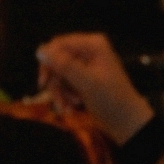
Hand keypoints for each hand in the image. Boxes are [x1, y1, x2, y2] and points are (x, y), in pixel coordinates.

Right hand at [36, 33, 154, 144]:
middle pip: (55, 61)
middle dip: (56, 83)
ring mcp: (83, 65)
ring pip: (57, 75)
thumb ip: (64, 65)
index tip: (44, 83)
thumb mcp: (86, 82)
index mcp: (92, 45)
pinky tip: (70, 107)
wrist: (123, 119)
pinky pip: (62, 84)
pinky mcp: (80, 78)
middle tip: (59, 99)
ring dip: (60, 93)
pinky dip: (64, 97)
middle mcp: (87, 51)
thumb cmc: (110, 99)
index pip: (58, 45)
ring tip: (68, 107)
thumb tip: (40, 51)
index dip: (48, 63)